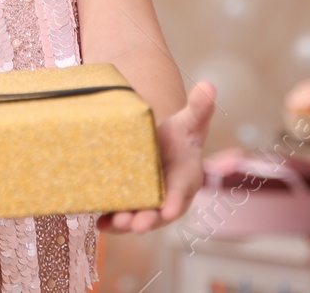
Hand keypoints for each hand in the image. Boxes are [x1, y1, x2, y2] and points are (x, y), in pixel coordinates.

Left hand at [98, 81, 214, 234]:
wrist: (159, 146)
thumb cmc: (179, 136)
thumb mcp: (189, 121)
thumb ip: (199, 108)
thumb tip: (210, 85)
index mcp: (186, 178)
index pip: (182, 191)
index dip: (177, 201)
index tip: (170, 211)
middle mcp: (168, 196)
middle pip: (159, 212)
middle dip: (149, 220)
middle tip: (136, 225)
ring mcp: (149, 203)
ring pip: (138, 217)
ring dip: (126, 223)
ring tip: (114, 223)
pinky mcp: (131, 204)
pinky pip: (121, 216)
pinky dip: (110, 222)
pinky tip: (99, 224)